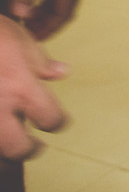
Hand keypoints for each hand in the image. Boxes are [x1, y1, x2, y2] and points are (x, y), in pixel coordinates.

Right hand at [0, 16, 67, 161]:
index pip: (50, 117)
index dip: (57, 122)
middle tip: (32, 147)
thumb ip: (40, 61)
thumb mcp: (18, 40)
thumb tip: (61, 73)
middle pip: (17, 148)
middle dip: (28, 150)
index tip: (57, 123)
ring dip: (2, 151)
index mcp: (22, 87)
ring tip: (7, 145)